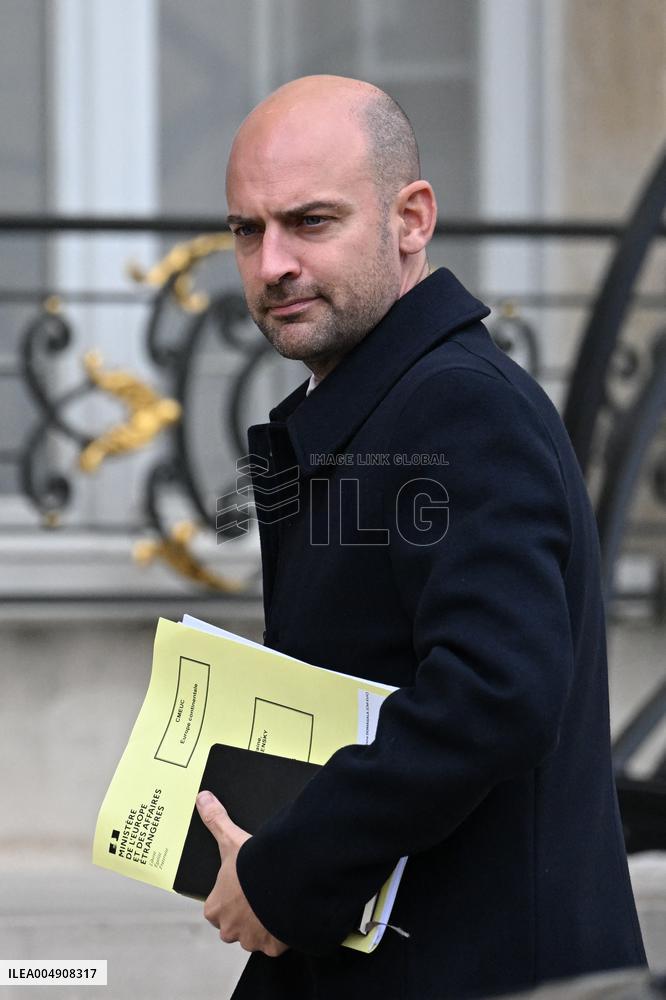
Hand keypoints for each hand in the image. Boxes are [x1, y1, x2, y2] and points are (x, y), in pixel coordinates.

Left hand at [195, 790, 288, 956]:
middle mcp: (229, 929)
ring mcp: (252, 940)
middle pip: (234, 926)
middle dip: (245, 915)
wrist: (284, 882)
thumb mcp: (231, 840)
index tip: (241, 887)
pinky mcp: (273, 947)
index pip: (215, 909)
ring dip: (263, 925)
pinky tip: (288, 913)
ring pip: (254, 937)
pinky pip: (276, 943)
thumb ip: (216, 820)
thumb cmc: (252, 867)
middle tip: (259, 895)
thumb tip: (202, 798)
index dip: (228, 898)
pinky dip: (282, 932)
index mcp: (215, 908)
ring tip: (276, 902)